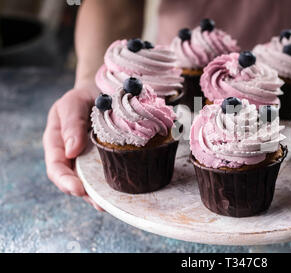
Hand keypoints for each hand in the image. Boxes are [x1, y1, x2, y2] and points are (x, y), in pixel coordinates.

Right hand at [43, 84, 103, 210]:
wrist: (103, 93)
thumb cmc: (84, 97)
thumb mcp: (73, 103)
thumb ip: (71, 123)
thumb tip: (72, 151)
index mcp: (57, 143)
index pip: (56, 167)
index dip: (65, 181)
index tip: (78, 189)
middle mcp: (72, 156)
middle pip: (74, 181)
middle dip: (86, 194)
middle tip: (99, 203)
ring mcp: (88, 160)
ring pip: (91, 182)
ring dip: (100, 195)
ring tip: (112, 204)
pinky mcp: (105, 159)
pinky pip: (107, 174)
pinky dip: (114, 184)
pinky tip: (124, 191)